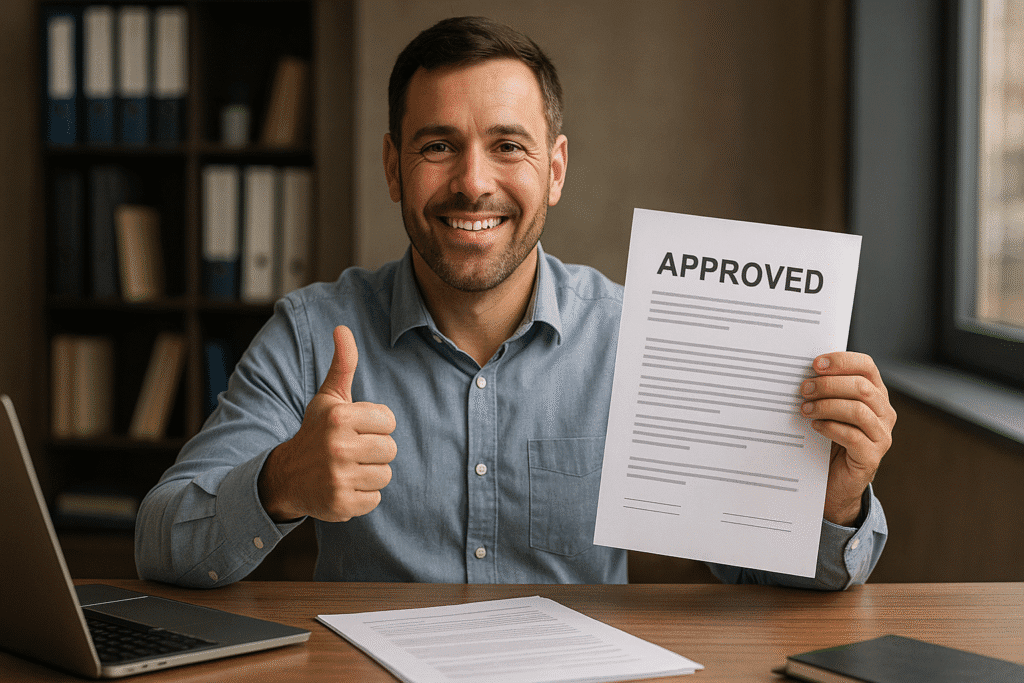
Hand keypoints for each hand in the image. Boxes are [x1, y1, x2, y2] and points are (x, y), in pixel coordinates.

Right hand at [258, 325, 396, 522]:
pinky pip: (375, 499)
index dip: (377, 426)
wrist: (287, 476)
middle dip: (375, 450)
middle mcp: (338, 447)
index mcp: (340, 417)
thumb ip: (343, 365)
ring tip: (348, 468)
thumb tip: (343, 328)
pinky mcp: (340, 504)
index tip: (356, 429)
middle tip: (352, 451)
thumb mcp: (328, 398)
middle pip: (391, 450)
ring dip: (370, 473)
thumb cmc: (316, 432)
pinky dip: (363, 496)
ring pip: (385, 475)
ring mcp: (338, 477)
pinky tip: (344, 486)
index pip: (389, 421)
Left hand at [800, 352, 895, 525]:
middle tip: (804, 389)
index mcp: (875, 394)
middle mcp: (884, 413)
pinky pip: (853, 436)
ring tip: (805, 409)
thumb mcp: (829, 410)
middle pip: (861, 387)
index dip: (842, 361)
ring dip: (827, 406)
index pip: (866, 366)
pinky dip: (830, 427)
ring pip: (858, 410)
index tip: (815, 363)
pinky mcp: (872, 457)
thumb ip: (826, 390)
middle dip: (828, 385)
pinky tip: (815, 426)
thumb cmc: (829, 439)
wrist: (834, 481)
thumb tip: (804, 371)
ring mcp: (882, 436)